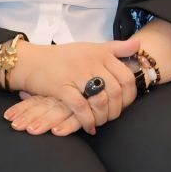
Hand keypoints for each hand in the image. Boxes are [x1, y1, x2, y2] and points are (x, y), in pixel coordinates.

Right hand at [7, 39, 139, 133]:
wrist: (31, 61)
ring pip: (100, 100)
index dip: (130, 95)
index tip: (124, 104)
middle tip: (111, 117)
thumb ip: (116, 48)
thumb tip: (139, 44)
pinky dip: (87, 120)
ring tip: (99, 122)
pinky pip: (80, 107)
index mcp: (101, 53)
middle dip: (116, 109)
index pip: (126, 76)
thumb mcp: (91, 47)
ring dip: (102, 117)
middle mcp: (91, 62)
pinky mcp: (62, 87)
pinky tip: (89, 127)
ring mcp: (76, 74)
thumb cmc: (63, 56)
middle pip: (116, 91)